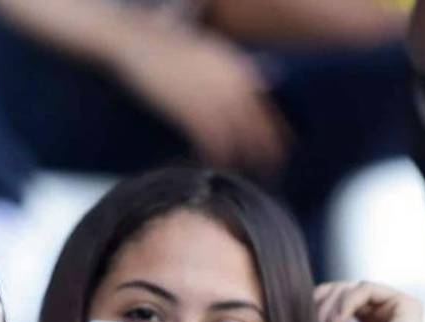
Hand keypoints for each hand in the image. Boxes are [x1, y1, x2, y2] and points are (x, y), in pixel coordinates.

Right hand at [112, 22, 289, 173]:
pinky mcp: (188, 109)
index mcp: (239, 71)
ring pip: (234, 136)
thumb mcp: (214, 56)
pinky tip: (215, 164)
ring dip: (240, 157)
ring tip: (243, 175)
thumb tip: (262, 85)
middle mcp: (230, 85)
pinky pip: (209, 138)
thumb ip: (235, 74)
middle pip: (254, 126)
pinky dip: (215, 153)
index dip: (275, 134)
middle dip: (264, 152)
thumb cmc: (175, 50)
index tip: (282, 152)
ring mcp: (210, 97)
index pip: (265, 109)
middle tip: (270, 172)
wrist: (142, 43)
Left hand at [314, 281, 424, 321]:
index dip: (316, 307)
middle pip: (341, 291)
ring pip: (350, 289)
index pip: (338, 302)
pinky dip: (346, 303)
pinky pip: (366, 288)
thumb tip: (307, 315)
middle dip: (321, 308)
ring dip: (331, 310)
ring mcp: (396, 308)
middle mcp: (384, 313)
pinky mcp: (406, 304)